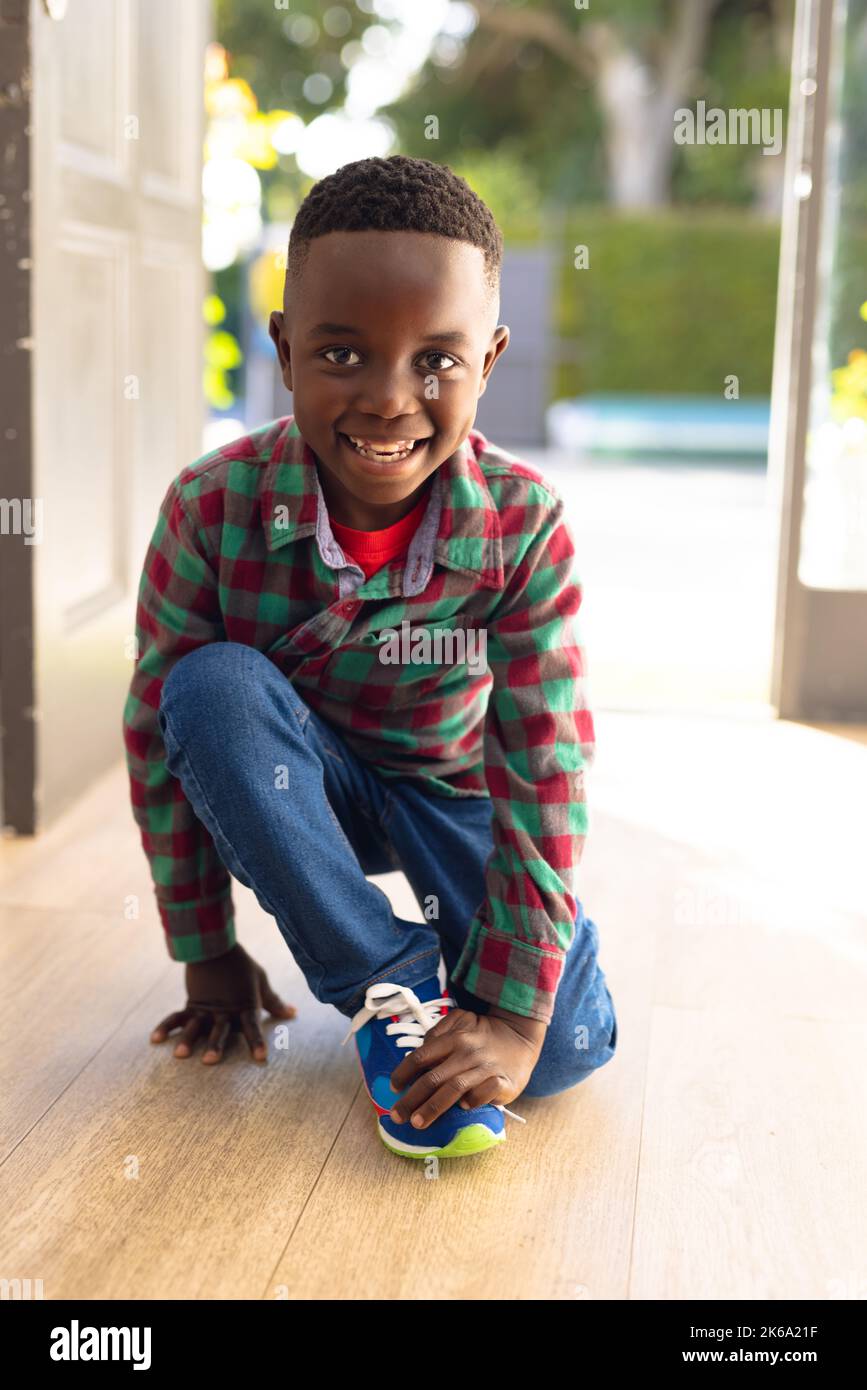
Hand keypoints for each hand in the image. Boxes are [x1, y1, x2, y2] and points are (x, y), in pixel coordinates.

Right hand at [150, 942, 296, 1064]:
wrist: (215, 946)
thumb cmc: (242, 967)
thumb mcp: (261, 982)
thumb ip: (273, 1002)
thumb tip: (292, 1013)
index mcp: (243, 1006)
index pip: (252, 1027)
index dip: (256, 1042)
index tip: (260, 1058)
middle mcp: (223, 1011)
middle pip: (220, 1031)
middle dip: (215, 1046)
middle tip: (209, 1061)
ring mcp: (205, 1009)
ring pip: (196, 1027)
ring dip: (188, 1040)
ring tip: (180, 1055)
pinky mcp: (191, 1005)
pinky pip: (176, 1018)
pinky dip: (165, 1028)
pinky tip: (155, 1040)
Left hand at [387, 1003, 546, 1128]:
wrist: (520, 1036)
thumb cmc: (483, 1035)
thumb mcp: (460, 1023)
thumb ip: (438, 1035)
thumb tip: (418, 1057)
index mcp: (454, 1037)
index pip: (421, 1056)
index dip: (404, 1073)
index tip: (393, 1088)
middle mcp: (467, 1051)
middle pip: (433, 1078)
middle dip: (411, 1099)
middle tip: (397, 1116)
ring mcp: (485, 1067)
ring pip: (454, 1089)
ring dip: (433, 1108)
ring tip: (417, 1123)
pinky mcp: (503, 1081)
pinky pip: (482, 1094)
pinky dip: (470, 1102)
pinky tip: (462, 1109)